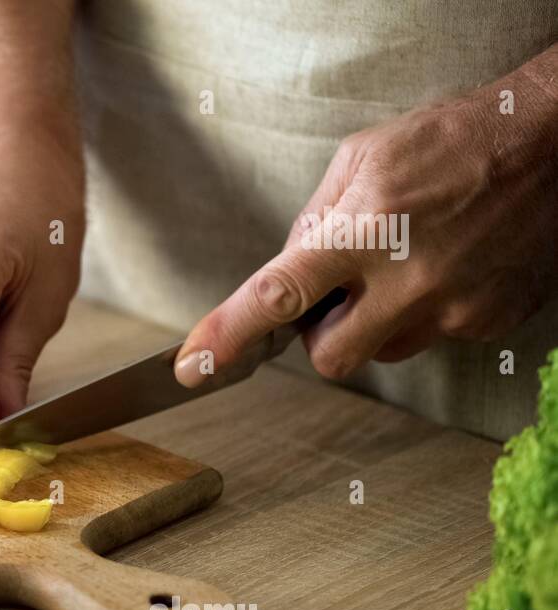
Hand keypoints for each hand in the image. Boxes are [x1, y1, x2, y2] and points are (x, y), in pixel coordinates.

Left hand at [174, 58, 557, 387]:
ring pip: (384, 353)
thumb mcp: (363, 158)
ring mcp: (454, 309)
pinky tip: (446, 266)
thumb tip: (288, 266)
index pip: (278, 296)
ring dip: (375, 323)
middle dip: (320, 336)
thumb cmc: (453, 139)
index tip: (192, 366)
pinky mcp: (489, 323)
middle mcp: (409, 281)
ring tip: (405, 265)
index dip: (228, 336)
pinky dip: (424, 313)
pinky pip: (433, 338)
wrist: (553, 142)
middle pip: (330, 358)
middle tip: (339, 294)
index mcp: (365, 231)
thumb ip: (316, 218)